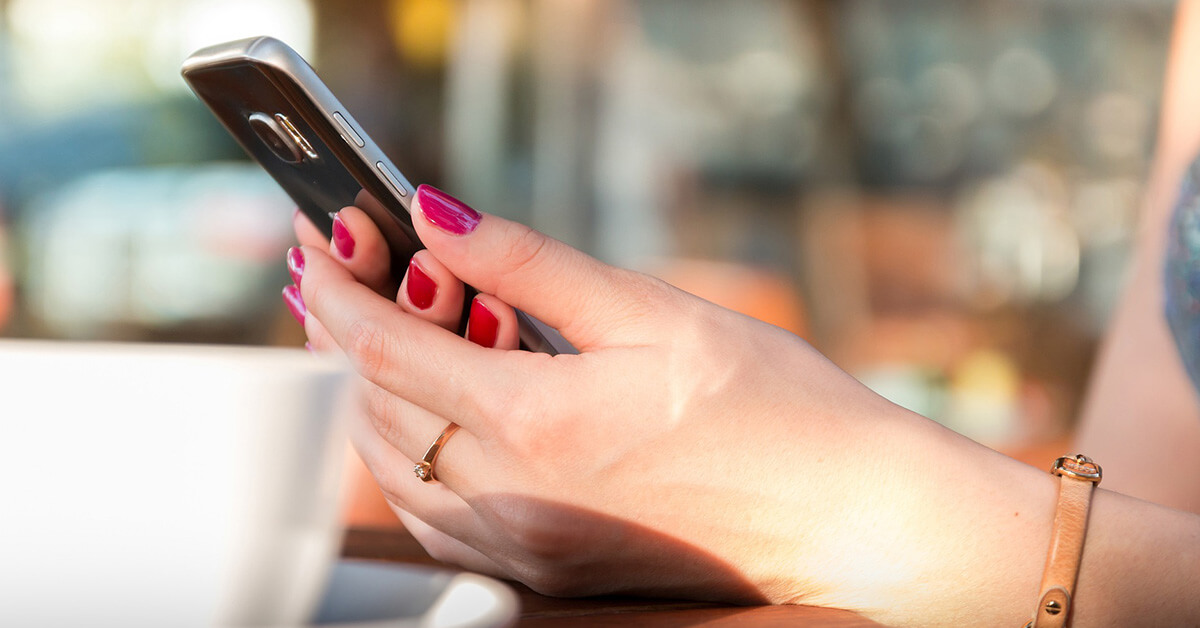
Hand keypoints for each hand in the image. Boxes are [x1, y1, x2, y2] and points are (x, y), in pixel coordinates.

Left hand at [286, 185, 1059, 624]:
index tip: (314, 246)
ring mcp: (524, 544)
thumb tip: (436, 217)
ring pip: (392, 470)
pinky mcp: (544, 567)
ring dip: (366, 398)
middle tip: (334, 280)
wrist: (841, 514)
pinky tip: (427, 417)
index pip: (386, 349)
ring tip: (370, 336)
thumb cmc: (771, 408)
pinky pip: (435, 515)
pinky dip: (407, 456)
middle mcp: (513, 497)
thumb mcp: (651, 311)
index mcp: (536, 422)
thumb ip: (530, 265)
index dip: (339, 291)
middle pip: (373, 410)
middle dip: (338, 339)